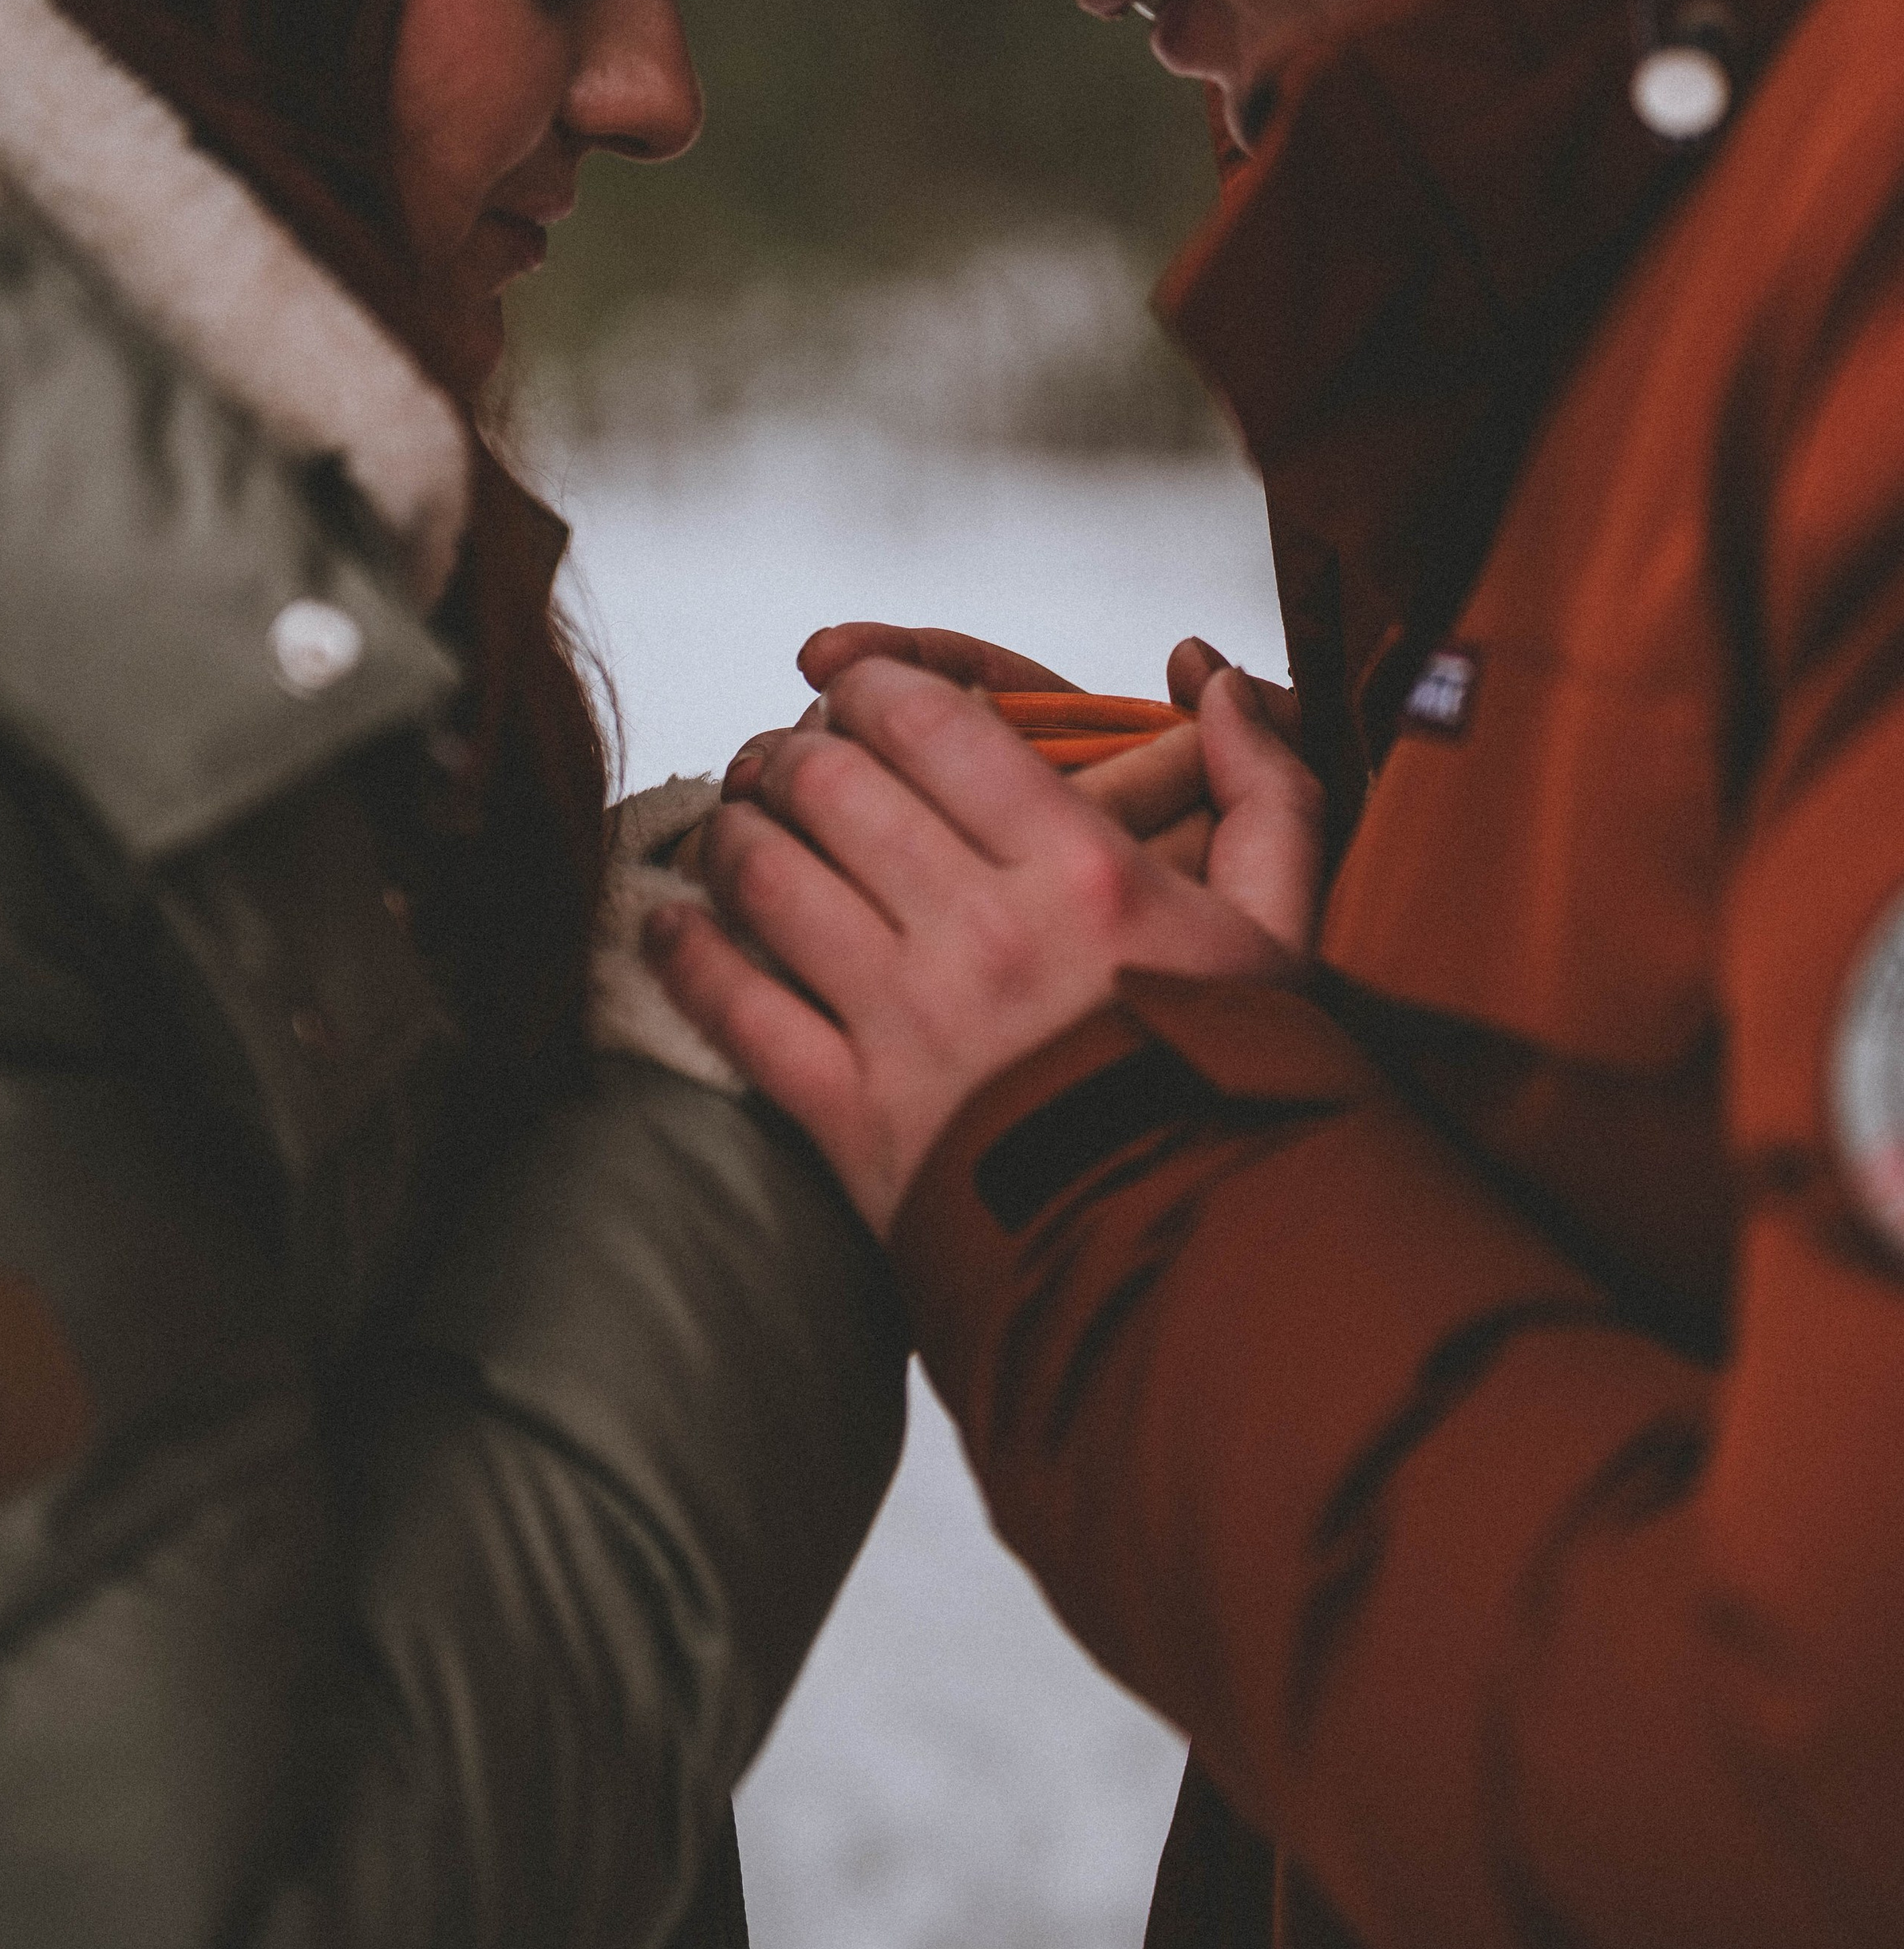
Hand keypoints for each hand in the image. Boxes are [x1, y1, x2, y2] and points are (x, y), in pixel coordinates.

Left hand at [647, 659, 1323, 1233]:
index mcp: (1079, 869)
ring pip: (768, 878)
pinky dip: (686, 956)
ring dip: (732, 833)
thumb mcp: (1281, 931)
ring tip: (733, 825)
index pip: (931, 723)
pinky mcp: (854, 1117)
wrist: (1197, 1267)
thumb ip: (1264, 789)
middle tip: (782, 756)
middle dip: (791, 752)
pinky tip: (666, 927)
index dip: (869, 686)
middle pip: (831, 785)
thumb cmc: (1236, 1088)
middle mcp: (981, 931)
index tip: (852, 688)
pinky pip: (738, 1010)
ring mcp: (908, 1024)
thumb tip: (1217, 681)